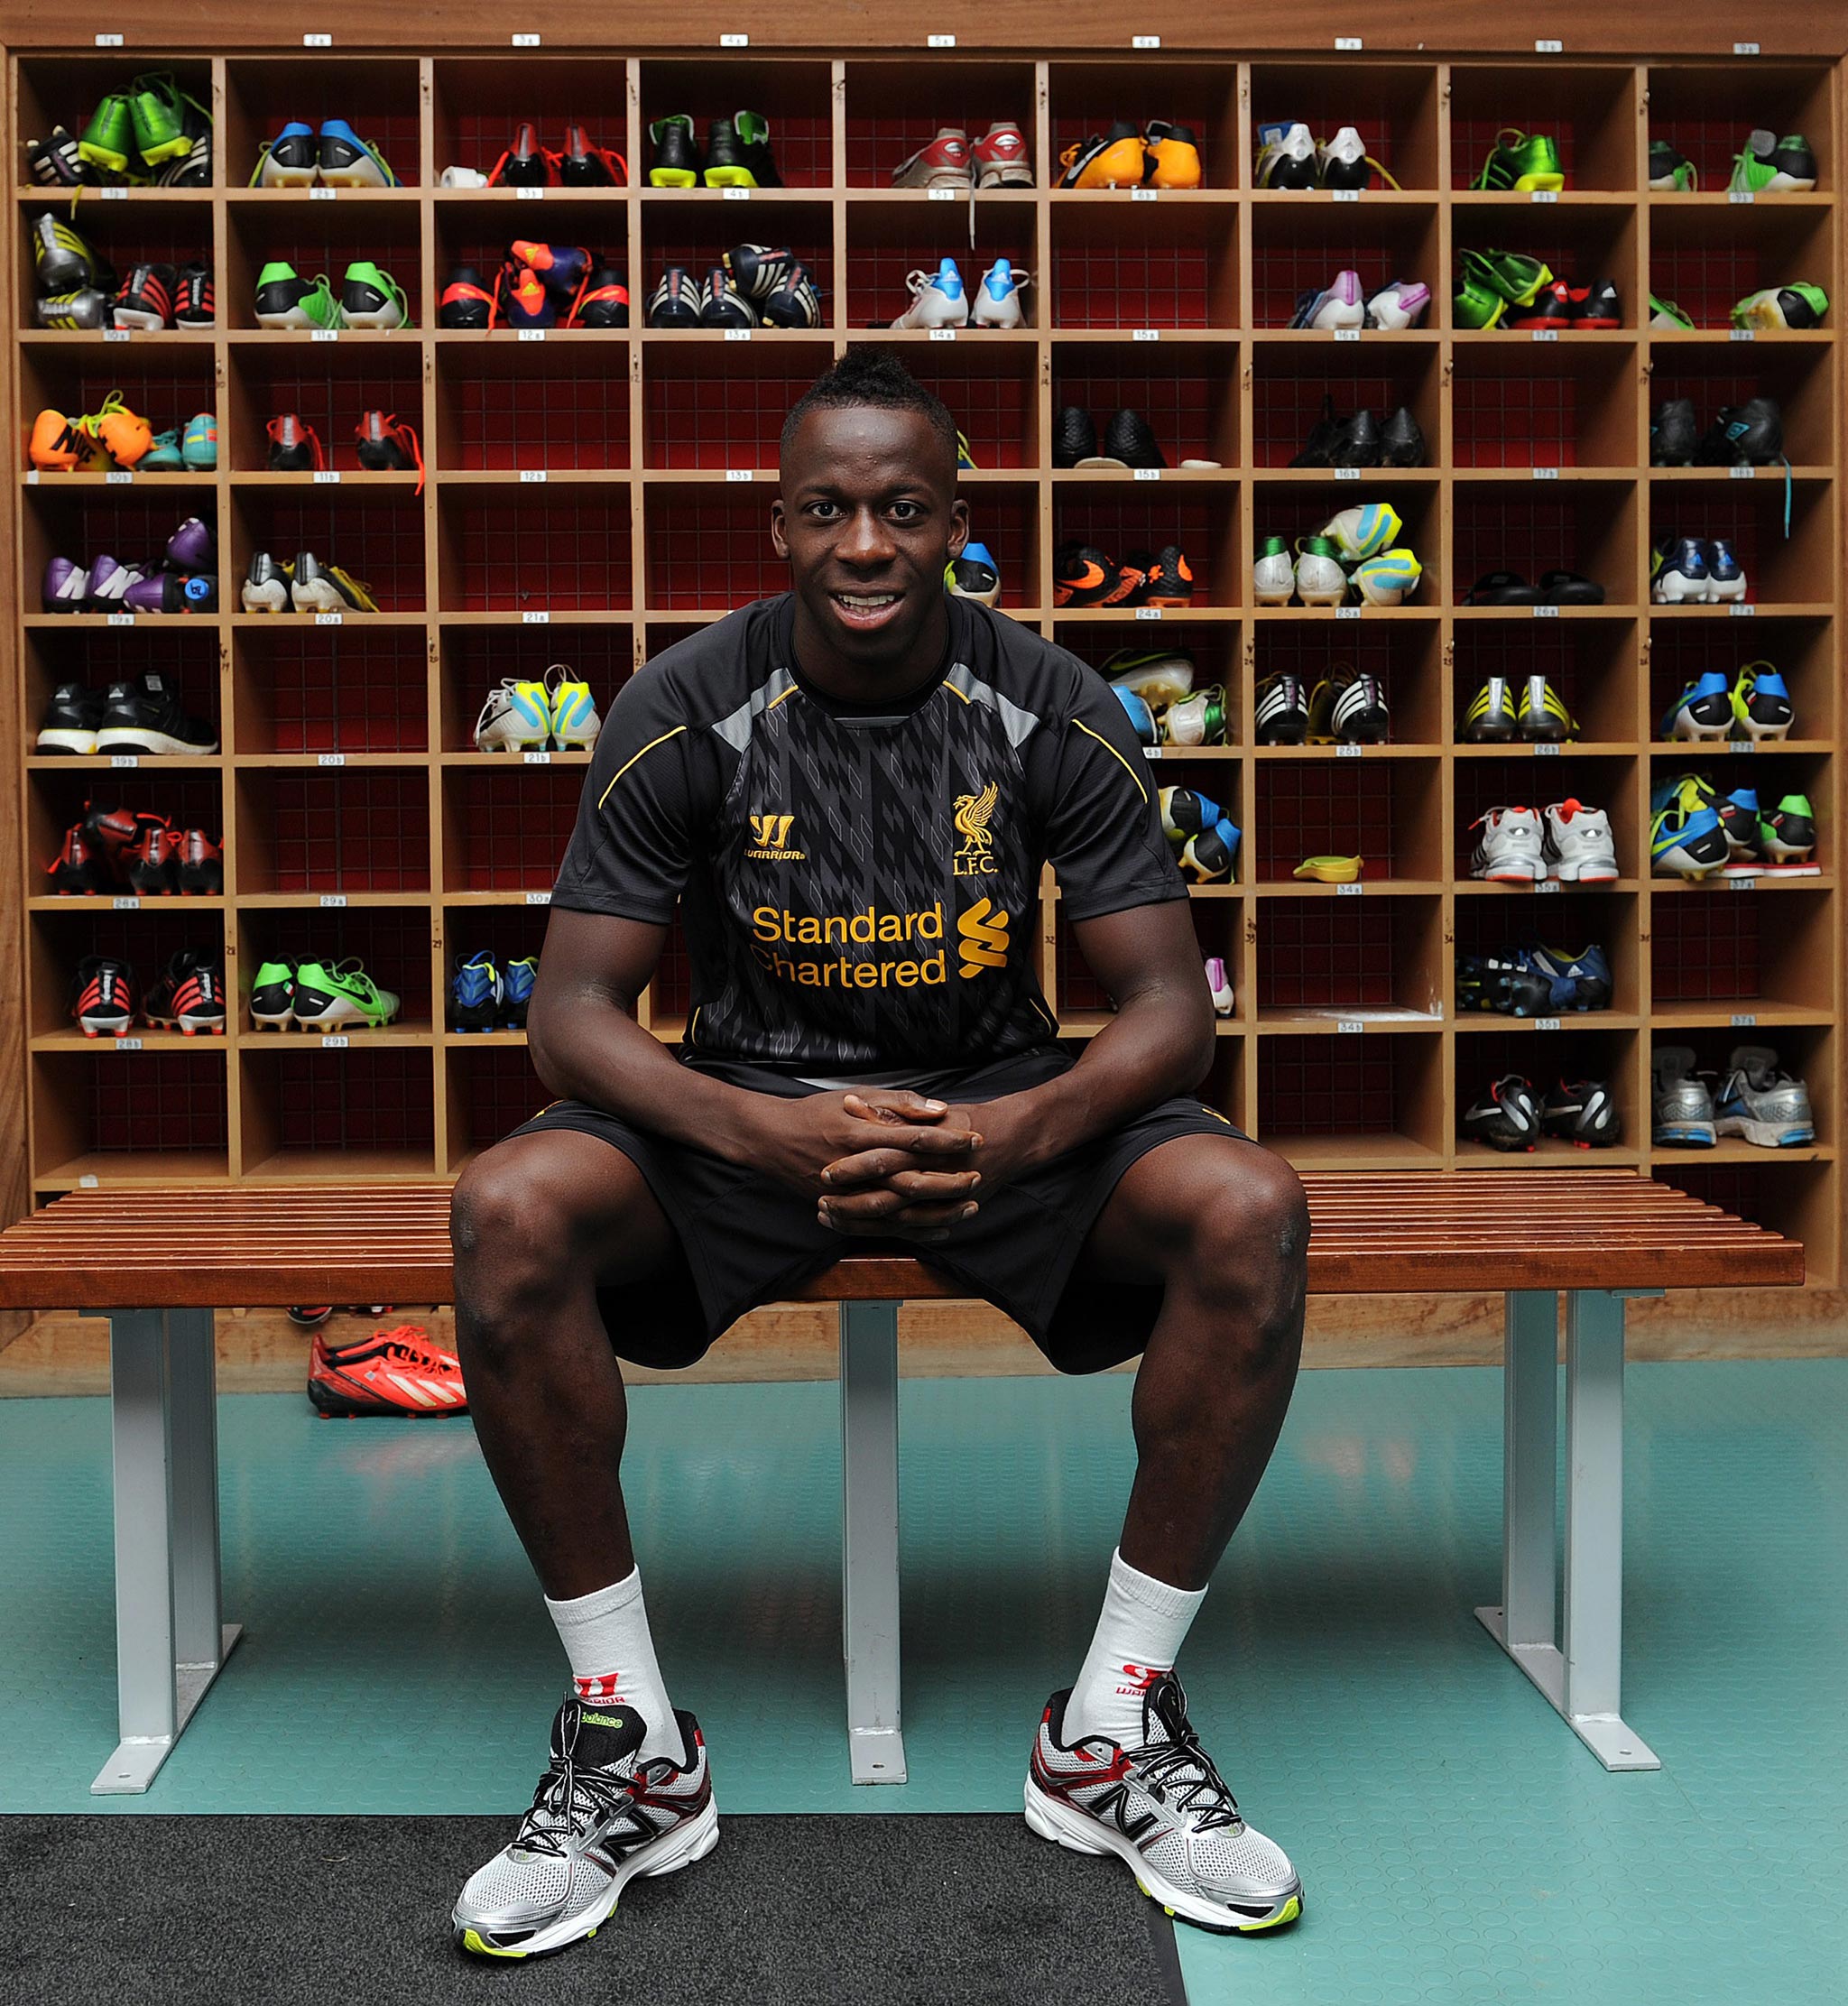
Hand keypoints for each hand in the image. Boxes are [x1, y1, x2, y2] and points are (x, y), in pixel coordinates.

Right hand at [734, 1090, 981, 1227]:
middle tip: (980, 1174)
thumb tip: (937, 1108)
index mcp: (860, 1134)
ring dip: (938, 1210)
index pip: (913, 1138)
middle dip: (949, 1179)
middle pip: (911, 1179)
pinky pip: (884, 1227)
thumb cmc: (816, 1112)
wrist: (771, 1138)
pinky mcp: (844, 1211)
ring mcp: (849, 1194)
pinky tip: (941, 1229)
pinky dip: (914, 1230)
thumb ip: (896, 1102)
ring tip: (970, 1206)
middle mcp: (856, 1168)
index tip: (975, 1138)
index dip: (947, 1139)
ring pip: (901, 1210)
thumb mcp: (854, 1096)